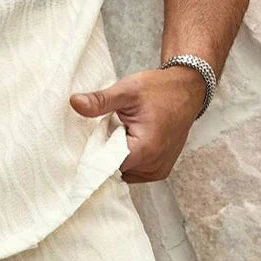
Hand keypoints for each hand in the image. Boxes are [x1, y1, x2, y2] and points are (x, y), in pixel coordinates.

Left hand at [69, 66, 205, 182]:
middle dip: (106, 151)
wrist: (186, 90)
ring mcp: (160, 169)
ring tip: (121, 129)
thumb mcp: (126, 90)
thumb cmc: (158, 89)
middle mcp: (155, 166)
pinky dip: (128, 156)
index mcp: (146, 149)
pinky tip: (128, 137)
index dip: (95, 151)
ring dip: (118, 154)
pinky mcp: (161, 168)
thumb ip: (100, 100)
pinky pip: (136, 170)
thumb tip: (74, 102)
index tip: (90, 136)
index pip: (108, 165)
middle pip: (116, 169)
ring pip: (125, 171)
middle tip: (107, 126)